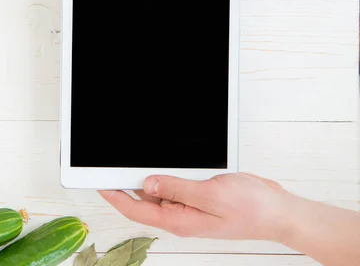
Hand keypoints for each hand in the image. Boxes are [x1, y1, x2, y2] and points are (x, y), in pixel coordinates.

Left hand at [100, 173, 291, 241]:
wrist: (278, 211)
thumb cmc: (252, 209)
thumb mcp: (211, 195)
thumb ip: (177, 188)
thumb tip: (147, 183)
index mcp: (179, 220)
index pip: (135, 210)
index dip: (113, 196)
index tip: (98, 182)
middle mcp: (180, 215)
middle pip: (142, 200)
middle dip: (127, 182)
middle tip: (112, 161)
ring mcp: (189, 207)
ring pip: (158, 190)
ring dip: (148, 175)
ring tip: (134, 155)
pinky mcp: (198, 197)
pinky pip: (174, 184)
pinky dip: (167, 173)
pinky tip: (165, 159)